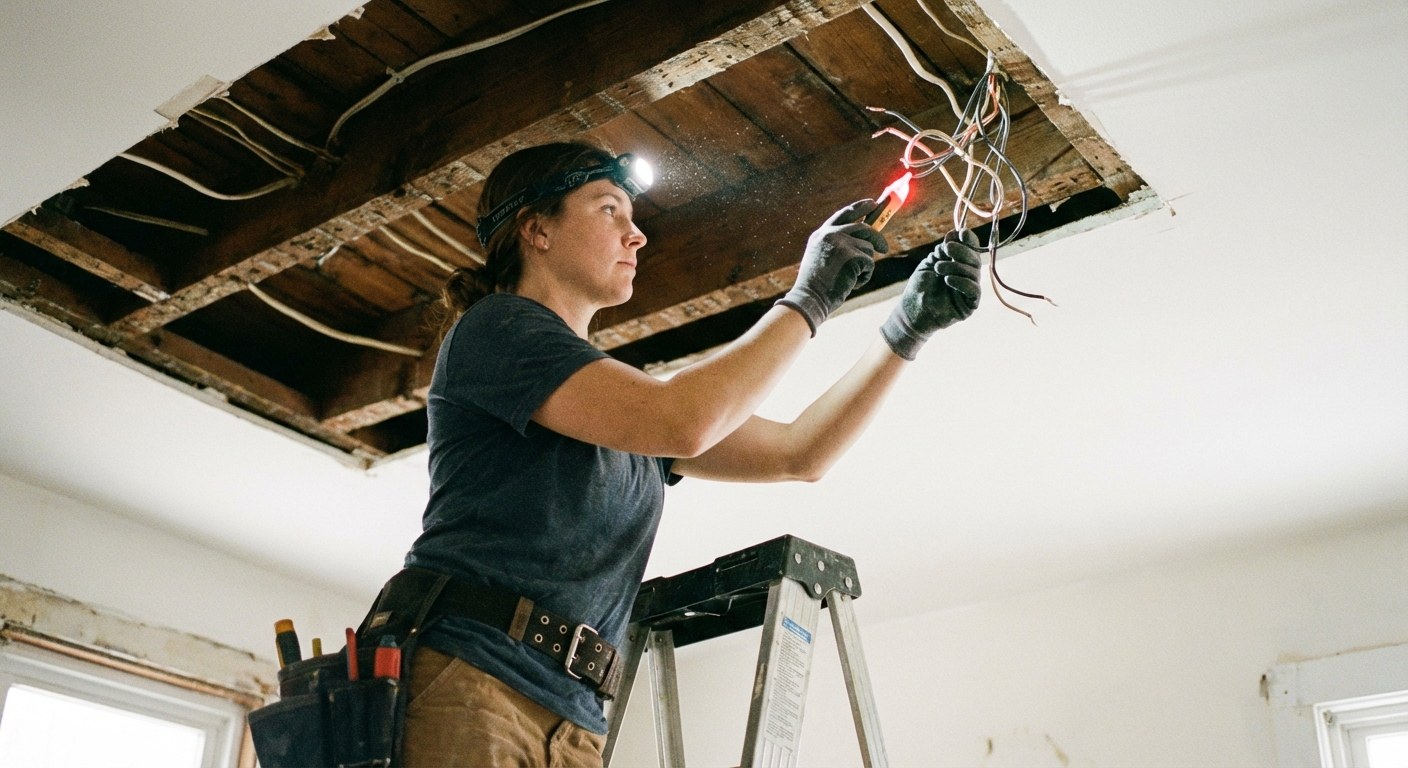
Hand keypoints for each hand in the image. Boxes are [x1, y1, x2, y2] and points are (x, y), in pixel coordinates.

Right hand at [776, 200, 887, 334]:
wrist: (810, 298)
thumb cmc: (817, 284)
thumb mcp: (821, 257)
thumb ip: (837, 244)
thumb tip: (865, 238)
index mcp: (822, 234)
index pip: (845, 214)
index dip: (860, 207)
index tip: (873, 203)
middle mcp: (831, 235)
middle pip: (863, 228)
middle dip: (877, 238)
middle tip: (884, 248)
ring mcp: (842, 244)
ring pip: (868, 249)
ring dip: (864, 265)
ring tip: (848, 278)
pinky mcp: (853, 257)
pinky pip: (869, 264)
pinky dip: (864, 276)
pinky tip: (849, 283)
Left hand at [880, 230, 981, 359]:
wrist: (912, 311)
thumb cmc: (920, 287)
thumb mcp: (930, 264)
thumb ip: (942, 251)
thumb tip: (955, 234)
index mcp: (959, 264)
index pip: (971, 249)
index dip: (970, 240)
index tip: (963, 233)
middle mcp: (968, 275)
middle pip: (975, 259)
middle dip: (962, 251)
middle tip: (947, 248)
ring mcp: (970, 290)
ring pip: (974, 272)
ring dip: (956, 266)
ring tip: (938, 268)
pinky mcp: (970, 304)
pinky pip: (974, 290)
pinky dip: (962, 282)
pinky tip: (948, 279)